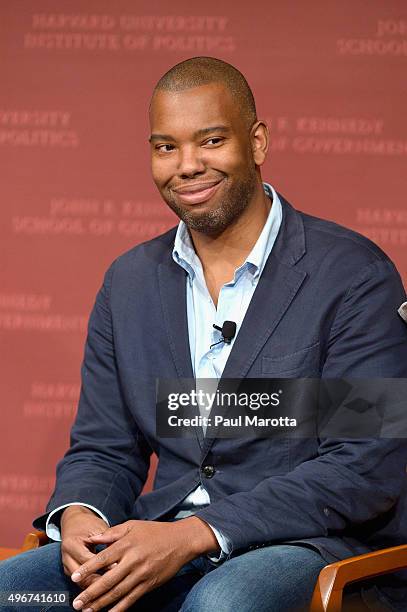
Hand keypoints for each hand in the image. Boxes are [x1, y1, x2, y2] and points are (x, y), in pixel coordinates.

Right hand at [60, 505, 110, 589]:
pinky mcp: (70, 571)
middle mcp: (66, 557)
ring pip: (81, 582)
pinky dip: (93, 585)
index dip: (103, 564)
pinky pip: (81, 582)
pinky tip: (106, 588)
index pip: (87, 560)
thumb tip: (120, 555)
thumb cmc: (89, 524)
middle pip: (81, 576)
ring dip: (96, 586)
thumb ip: (107, 540)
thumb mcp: (98, 528)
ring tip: (112, 587)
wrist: (74, 523)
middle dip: (99, 581)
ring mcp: (66, 566)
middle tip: (116, 582)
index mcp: (71, 544)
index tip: (118, 567)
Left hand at [70, 517, 218, 611]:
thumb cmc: (154, 531)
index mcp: (127, 545)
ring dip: (100, 604)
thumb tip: (91, 538)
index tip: (74, 577)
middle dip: (90, 593)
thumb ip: (111, 533)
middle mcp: (133, 561)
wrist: (180, 541)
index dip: (87, 569)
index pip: (103, 559)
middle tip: (76, 603)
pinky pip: (131, 599)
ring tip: (87, 611)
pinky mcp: (149, 584)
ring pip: (117, 593)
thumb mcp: (132, 526)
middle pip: (108, 580)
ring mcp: (141, 574)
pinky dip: (119, 609)